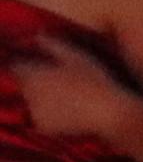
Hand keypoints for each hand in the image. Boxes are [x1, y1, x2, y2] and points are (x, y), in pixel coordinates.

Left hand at [3, 33, 135, 142]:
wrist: (108, 112)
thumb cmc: (94, 80)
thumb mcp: (76, 56)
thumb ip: (53, 45)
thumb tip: (38, 35)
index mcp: (33, 74)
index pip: (15, 67)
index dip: (24, 65)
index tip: (37, 66)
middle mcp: (28, 93)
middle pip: (23, 85)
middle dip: (34, 83)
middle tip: (58, 83)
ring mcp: (34, 111)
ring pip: (31, 103)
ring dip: (41, 100)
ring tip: (65, 98)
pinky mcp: (43, 126)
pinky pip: (40, 119)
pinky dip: (49, 116)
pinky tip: (67, 112)